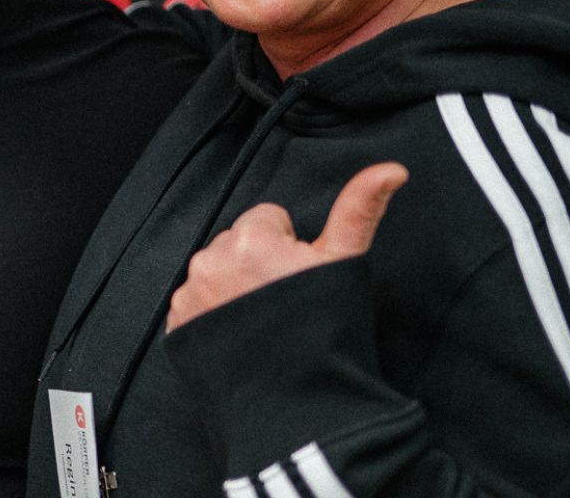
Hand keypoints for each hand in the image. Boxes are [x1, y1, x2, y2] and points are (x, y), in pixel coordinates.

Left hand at [166, 162, 407, 331]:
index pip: (269, 218)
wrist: (298, 401)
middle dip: (259, 264)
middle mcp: (211, 259)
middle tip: (281, 302)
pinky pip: (197, 301)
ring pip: (218, 270)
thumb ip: (360, 208)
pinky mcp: (177, 324)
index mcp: (250, 237)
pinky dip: (213, 313)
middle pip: (240, 242)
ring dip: (235, 287)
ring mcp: (190, 294)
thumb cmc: (325, 329)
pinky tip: (239, 336)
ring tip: (262, 322)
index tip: (297, 277)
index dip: (289, 246)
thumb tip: (392, 169)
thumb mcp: (344, 263)